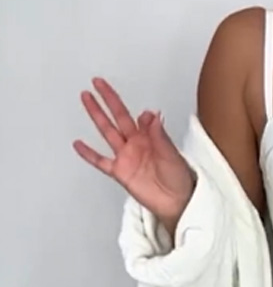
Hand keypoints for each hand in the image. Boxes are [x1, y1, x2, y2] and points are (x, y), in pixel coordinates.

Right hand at [73, 77, 195, 222]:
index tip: (137, 107)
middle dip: (108, 99)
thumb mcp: (172, 155)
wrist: (176, 203)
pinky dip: (88, 154)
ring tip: (86, 98)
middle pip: (118, 117)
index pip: (137, 116)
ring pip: (107, 132)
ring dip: (96, 115)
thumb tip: (151, 115)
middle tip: (98, 83)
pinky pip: (100, 161)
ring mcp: (127, 157)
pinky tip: (78, 144)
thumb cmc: (180, 180)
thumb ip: (159, 135)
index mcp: (150, 138)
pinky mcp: (120, 172)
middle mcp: (137, 144)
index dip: (136, 111)